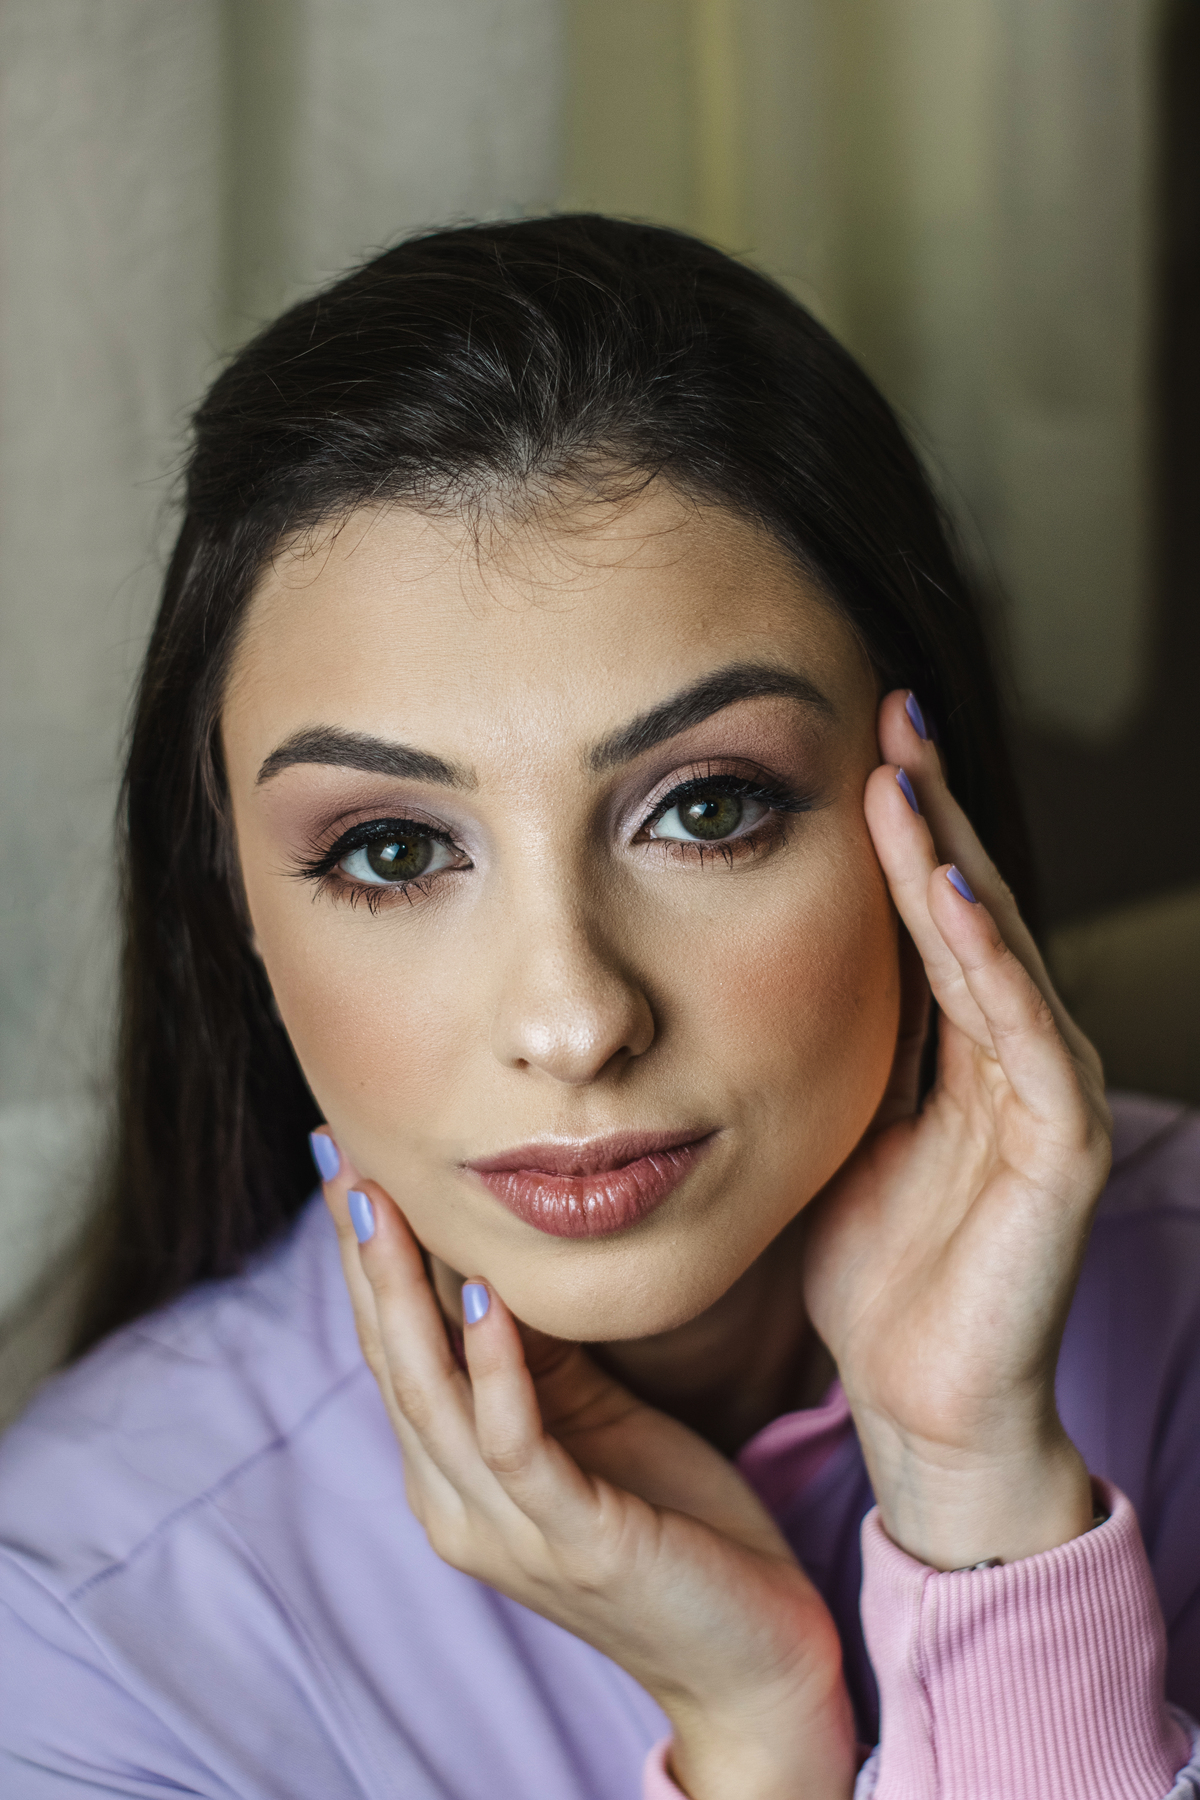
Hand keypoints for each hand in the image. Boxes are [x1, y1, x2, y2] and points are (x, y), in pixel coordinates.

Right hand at [314, 1149, 855, 1799]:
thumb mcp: (594, 1420)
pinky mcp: (572, 1540)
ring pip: (432, 1396)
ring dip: (404, 1295)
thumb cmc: (675, 1526)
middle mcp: (456, 1504)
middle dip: (365, 1259)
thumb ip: (538, 1360)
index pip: (393, 1350)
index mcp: (456, 1476)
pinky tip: (484, 1297)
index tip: (348, 1164)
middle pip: (392, 1362)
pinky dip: (494, 1365)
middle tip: (343, 1161)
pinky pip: (514, 1442)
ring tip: (388, 1208)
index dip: (366, 1258)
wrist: (750, 1658)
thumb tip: (497, 1260)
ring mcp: (507, 1529)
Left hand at [803, 690, 1109, 1570]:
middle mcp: (1005, 1055)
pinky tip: (953, 899)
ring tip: (908, 778)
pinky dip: (990, 965)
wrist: (925, 1402)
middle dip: (931, 811)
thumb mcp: (829, 1135)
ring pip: (999, 954)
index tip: (851, 742)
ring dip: (953, 863)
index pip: (924, 916)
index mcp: (949, 1050)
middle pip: (968, 908)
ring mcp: (1042, 1098)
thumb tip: (742, 972)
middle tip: (893, 712)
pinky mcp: (1061, 1152)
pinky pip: (1025, 1042)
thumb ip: (822, 1054)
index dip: (895, 831)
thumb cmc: (873, 1273)